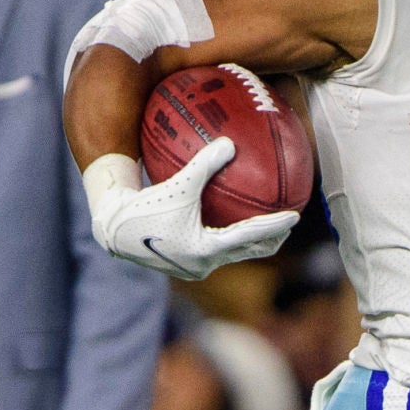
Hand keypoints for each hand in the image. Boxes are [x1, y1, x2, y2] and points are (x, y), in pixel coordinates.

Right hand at [88, 138, 297, 283]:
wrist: (114, 230)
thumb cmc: (145, 205)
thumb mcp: (177, 184)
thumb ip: (204, 164)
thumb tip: (230, 142)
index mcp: (205, 249)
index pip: (250, 236)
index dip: (275, 226)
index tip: (295, 216)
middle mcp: (204, 264)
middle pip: (248, 252)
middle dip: (270, 239)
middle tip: (288, 224)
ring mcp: (195, 268)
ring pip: (233, 255)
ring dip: (251, 243)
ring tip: (268, 229)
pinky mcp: (186, 265)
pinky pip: (216, 252)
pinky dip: (230, 240)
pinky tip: (230, 224)